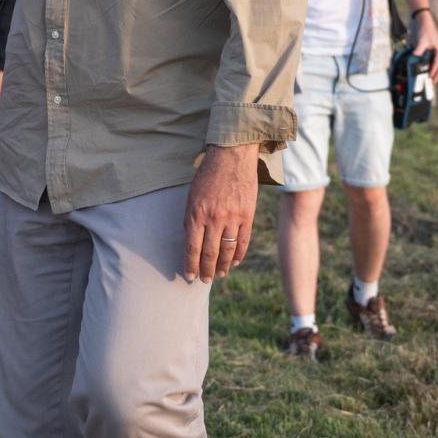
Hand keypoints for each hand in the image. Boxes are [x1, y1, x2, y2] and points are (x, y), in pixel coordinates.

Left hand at [183, 143, 259, 282]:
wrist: (232, 157)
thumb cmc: (207, 176)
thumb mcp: (192, 196)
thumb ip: (192, 219)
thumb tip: (192, 243)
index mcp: (196, 213)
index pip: (192, 247)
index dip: (190, 264)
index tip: (189, 276)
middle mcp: (214, 218)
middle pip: (209, 253)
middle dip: (206, 270)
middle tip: (204, 280)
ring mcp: (232, 218)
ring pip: (227, 250)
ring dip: (223, 266)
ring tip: (219, 274)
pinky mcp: (247, 215)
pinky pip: (243, 241)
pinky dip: (238, 254)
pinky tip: (234, 262)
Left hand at [409, 12, 437, 82]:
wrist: (421, 20)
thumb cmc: (423, 30)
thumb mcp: (421, 41)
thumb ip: (418, 51)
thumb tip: (414, 61)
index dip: (433, 73)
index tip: (429, 79)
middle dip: (435, 75)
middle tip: (429, 83)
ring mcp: (435, 51)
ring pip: (435, 65)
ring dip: (431, 72)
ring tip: (427, 79)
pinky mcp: (429, 50)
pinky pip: (429, 61)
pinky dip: (426, 66)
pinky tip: (421, 70)